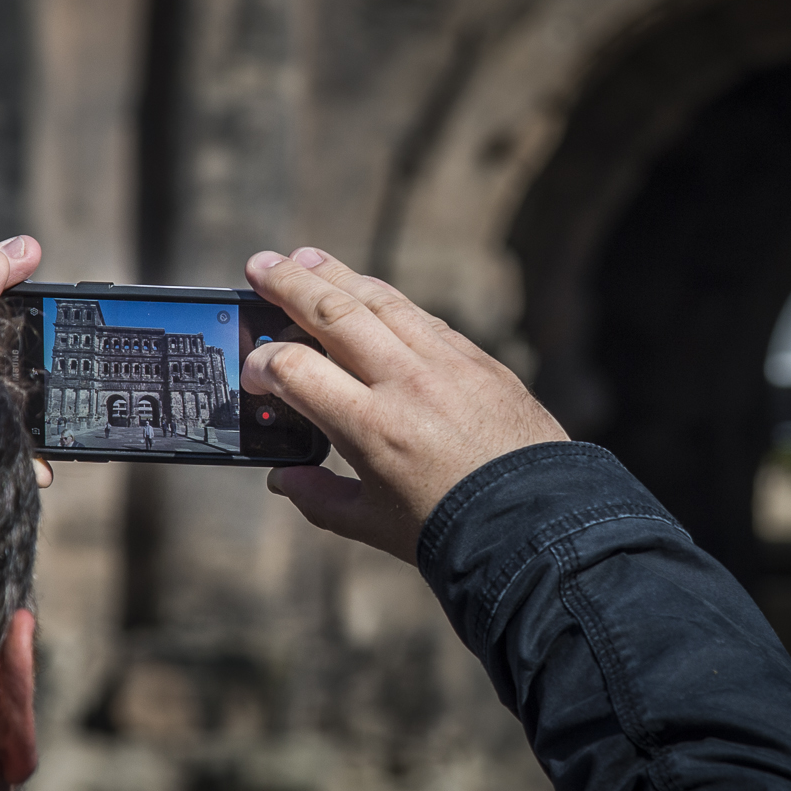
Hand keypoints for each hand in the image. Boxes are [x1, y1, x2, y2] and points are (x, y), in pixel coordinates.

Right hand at [242, 246, 567, 560]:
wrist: (538, 523)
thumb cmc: (452, 531)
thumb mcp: (372, 525)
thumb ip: (319, 499)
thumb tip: (284, 479)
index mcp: (370, 427)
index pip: (295, 369)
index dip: (262, 364)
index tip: (253, 372)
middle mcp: (404, 383)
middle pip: (333, 313)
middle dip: (288, 285)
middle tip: (258, 264)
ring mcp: (446, 364)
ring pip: (380, 301)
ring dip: (336, 274)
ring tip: (304, 258)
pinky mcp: (479, 360)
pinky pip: (423, 316)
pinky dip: (387, 298)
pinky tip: (367, 291)